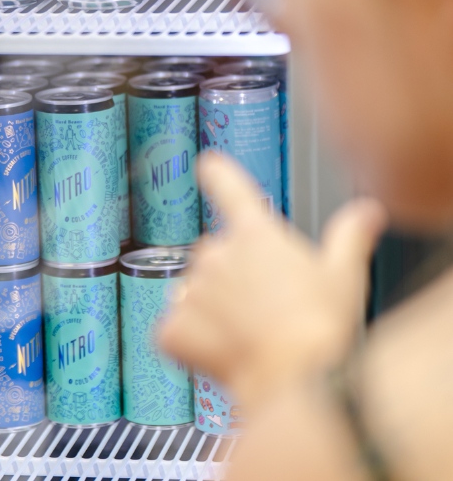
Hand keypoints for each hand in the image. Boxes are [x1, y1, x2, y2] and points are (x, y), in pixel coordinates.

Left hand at [159, 153, 385, 409]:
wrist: (295, 376)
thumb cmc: (321, 326)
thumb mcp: (345, 274)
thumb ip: (349, 236)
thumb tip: (367, 212)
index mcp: (255, 236)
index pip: (231, 191)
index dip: (218, 175)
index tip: (206, 163)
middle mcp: (215, 255)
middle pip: (213, 255)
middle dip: (230, 278)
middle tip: (262, 307)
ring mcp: (190, 290)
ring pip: (191, 293)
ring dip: (209, 309)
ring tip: (245, 335)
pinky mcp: (172, 327)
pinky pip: (173, 330)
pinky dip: (189, 341)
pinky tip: (218, 354)